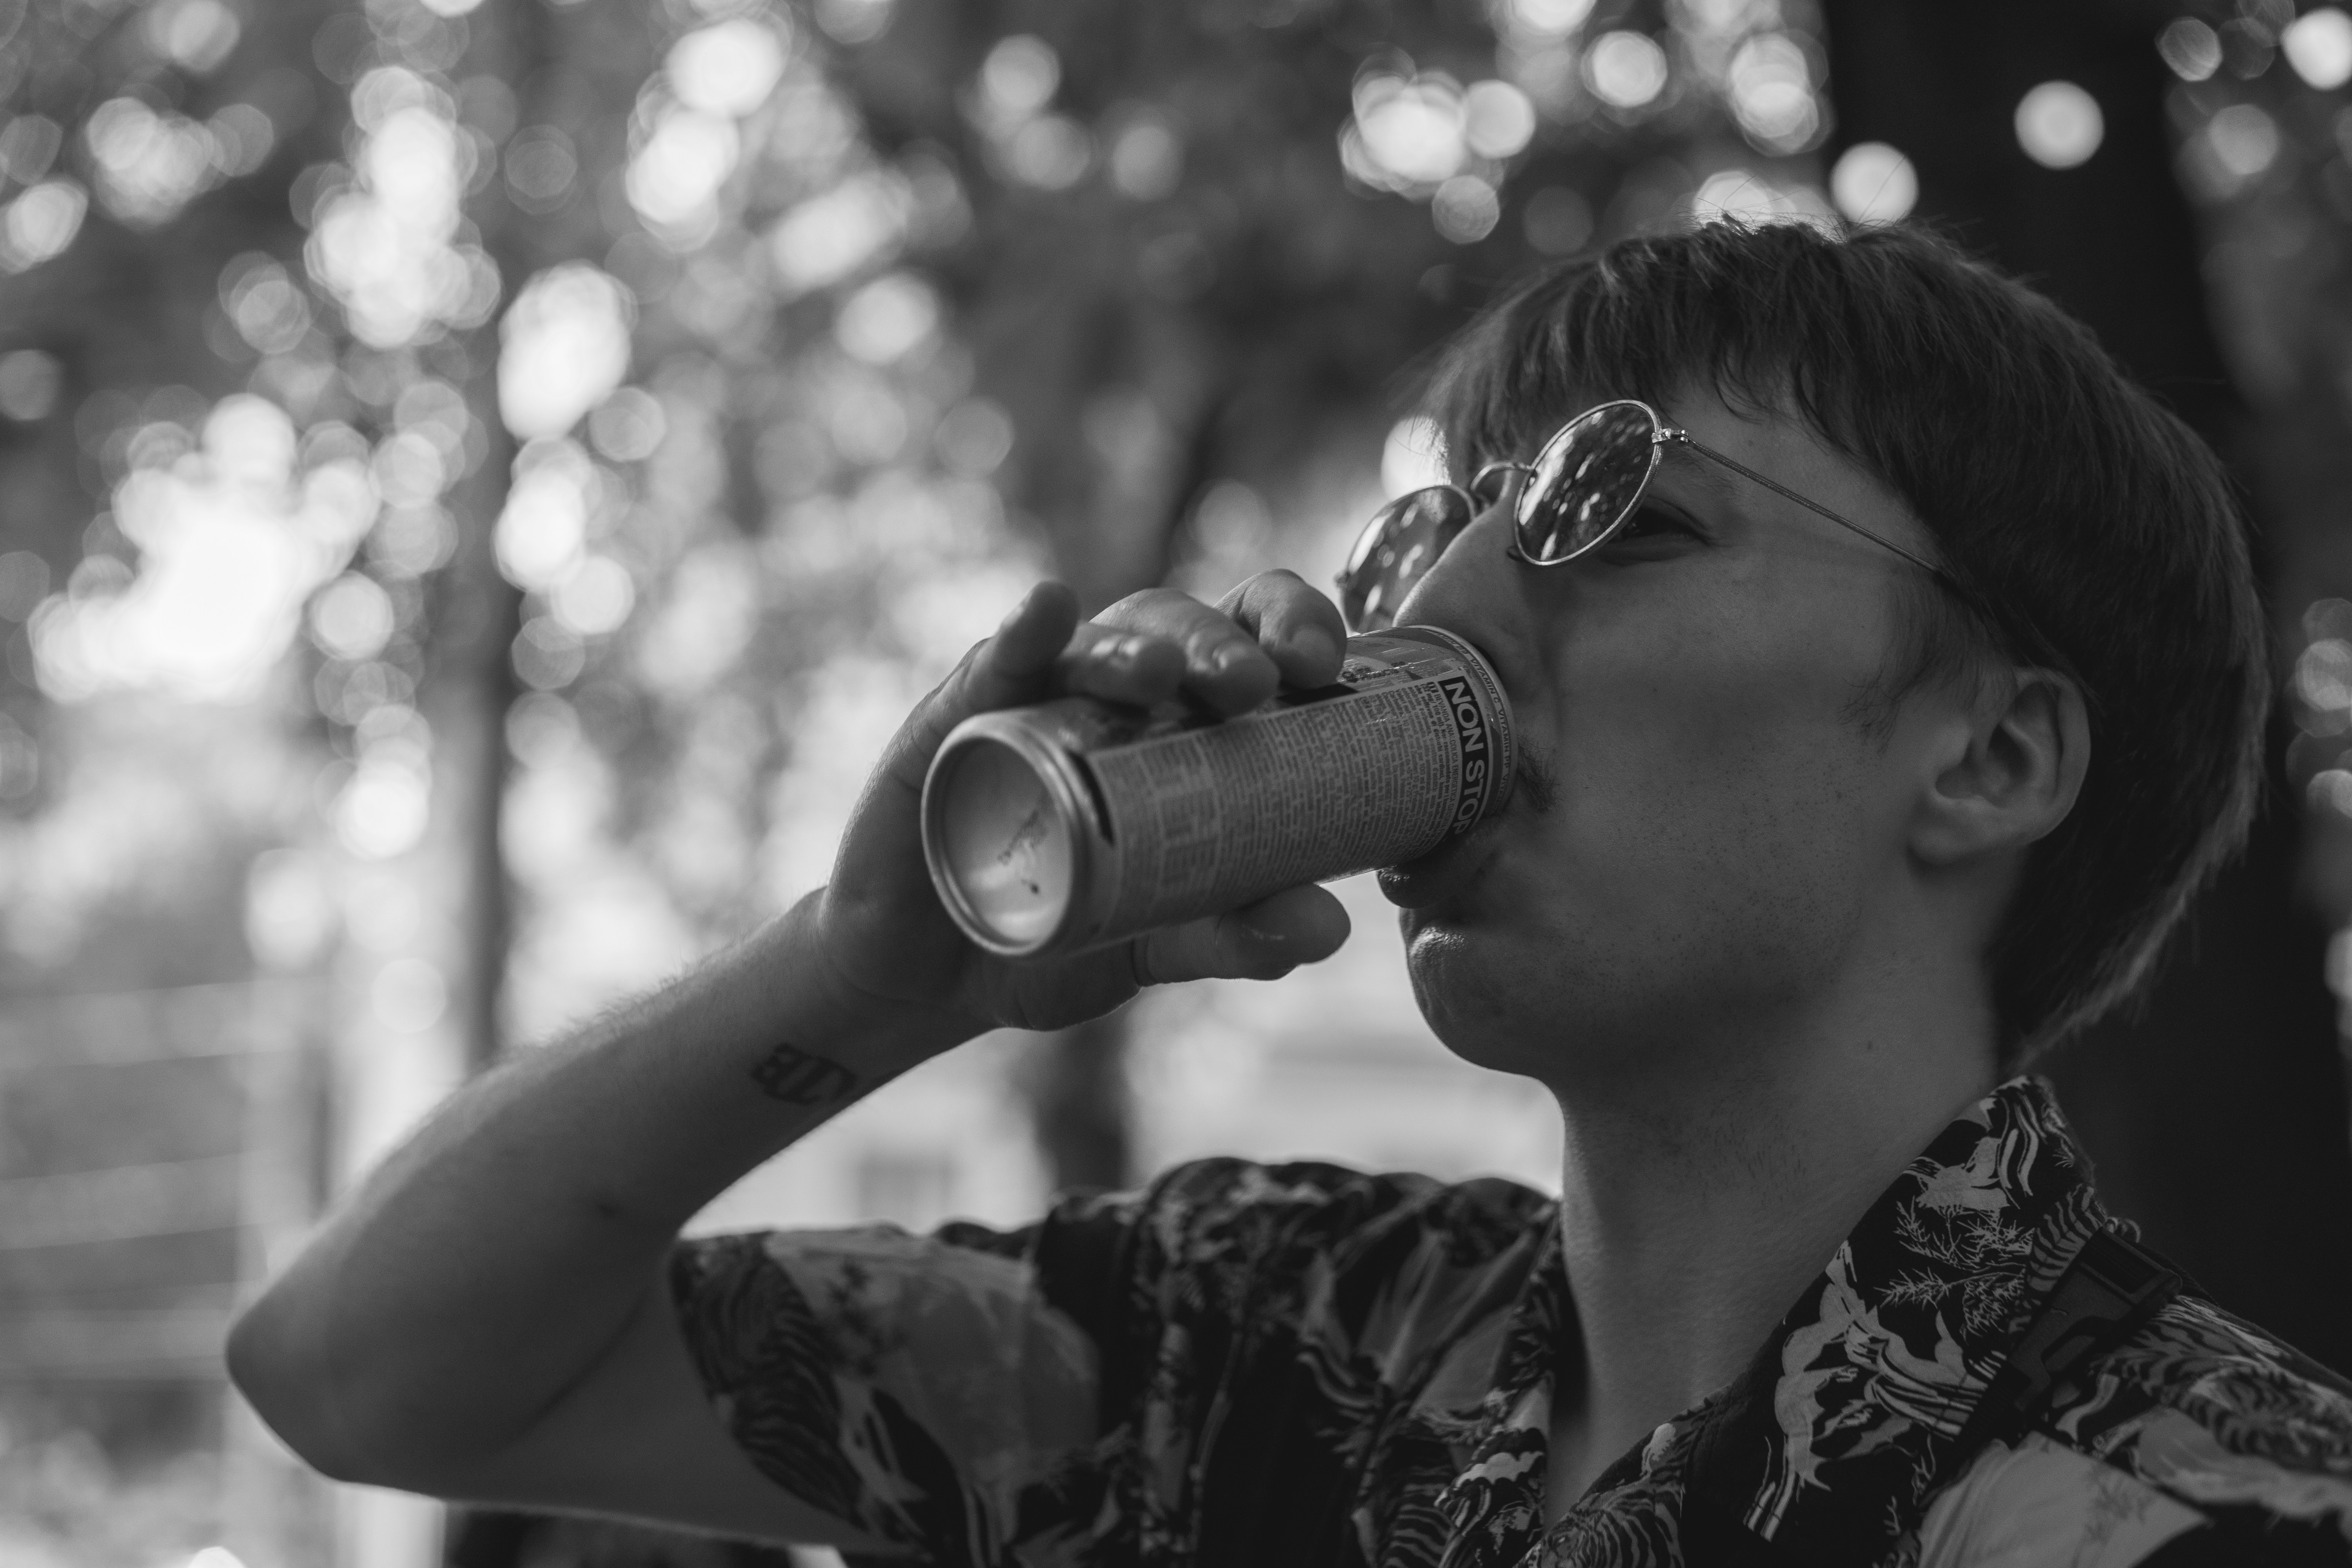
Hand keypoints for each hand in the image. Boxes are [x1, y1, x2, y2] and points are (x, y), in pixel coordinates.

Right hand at [813, 572, 1354, 1034]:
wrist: (933, 979)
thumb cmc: (1057, 935)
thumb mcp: (1156, 942)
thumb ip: (1236, 935)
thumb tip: (1327, 926)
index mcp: (1185, 723)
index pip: (1251, 640)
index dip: (1294, 626)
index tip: (1322, 664)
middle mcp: (1116, 695)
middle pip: (1182, 627)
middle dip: (1221, 642)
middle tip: (1252, 683)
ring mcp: (1035, 698)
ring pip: (1093, 643)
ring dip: (1131, 644)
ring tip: (1159, 671)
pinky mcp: (957, 716)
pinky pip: (995, 660)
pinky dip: (1024, 632)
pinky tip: (1046, 609)